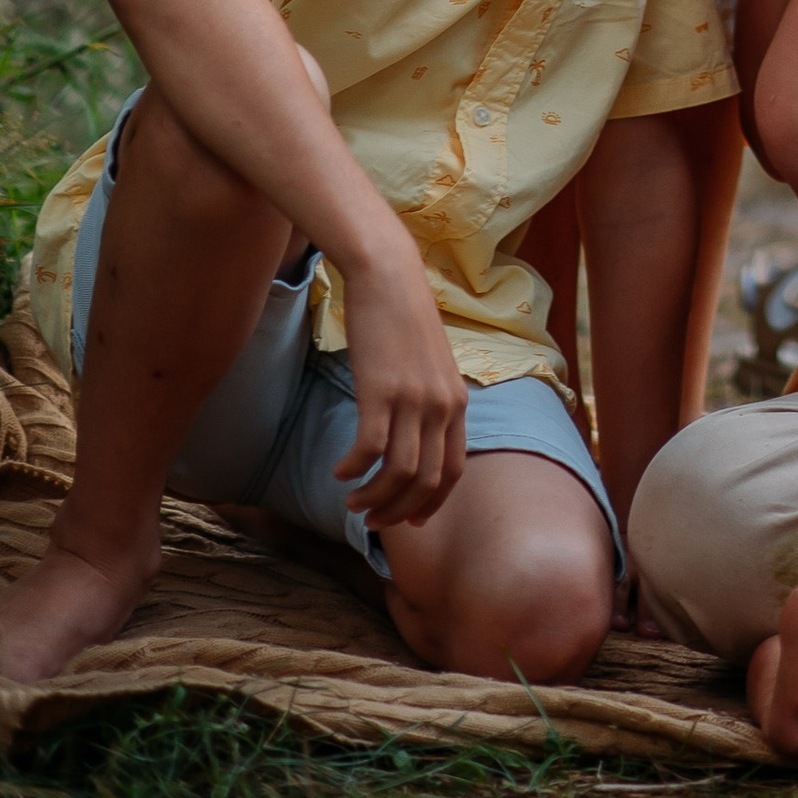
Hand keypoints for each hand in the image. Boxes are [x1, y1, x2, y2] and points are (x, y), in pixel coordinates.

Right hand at [332, 243, 468, 530]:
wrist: (389, 276)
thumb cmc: (405, 319)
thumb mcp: (432, 365)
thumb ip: (431, 402)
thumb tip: (418, 440)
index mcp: (457, 402)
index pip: (454, 471)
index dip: (431, 503)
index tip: (411, 522)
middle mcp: (441, 405)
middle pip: (426, 481)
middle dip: (398, 511)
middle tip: (372, 520)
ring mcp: (413, 399)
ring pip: (398, 474)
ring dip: (372, 498)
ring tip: (352, 502)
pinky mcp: (381, 391)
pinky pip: (368, 450)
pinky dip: (352, 470)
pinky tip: (339, 472)